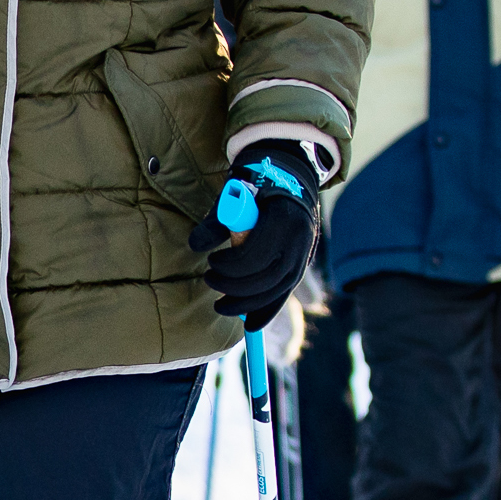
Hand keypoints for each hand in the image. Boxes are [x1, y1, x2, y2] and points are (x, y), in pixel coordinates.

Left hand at [187, 142, 323, 325]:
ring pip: (279, 288)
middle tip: (210, 283)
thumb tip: (195, 247)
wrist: (290, 176)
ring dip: (248, 303)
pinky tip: (251, 324)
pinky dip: (268, 309)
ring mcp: (305, 252)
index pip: (256, 255)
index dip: (230, 266)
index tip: (212, 262)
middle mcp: (300, 239)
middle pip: (269, 277)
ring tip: (221, 305)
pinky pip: (286, 291)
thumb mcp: (234, 196)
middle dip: (236, 288)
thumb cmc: (256, 184)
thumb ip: (215, 222)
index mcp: (283, 218)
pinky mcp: (303, 262)